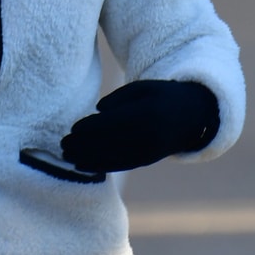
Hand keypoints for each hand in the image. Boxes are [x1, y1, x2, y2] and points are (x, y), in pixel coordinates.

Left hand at [61, 79, 219, 172]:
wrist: (191, 117)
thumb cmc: (161, 96)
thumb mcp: (143, 88)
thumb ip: (120, 97)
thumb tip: (98, 110)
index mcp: (147, 113)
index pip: (113, 124)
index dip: (90, 128)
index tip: (72, 128)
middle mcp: (148, 136)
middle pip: (110, 142)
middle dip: (84, 145)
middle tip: (63, 144)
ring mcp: (148, 151)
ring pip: (113, 157)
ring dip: (87, 158)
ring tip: (66, 156)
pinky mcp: (146, 161)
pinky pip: (119, 165)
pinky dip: (99, 166)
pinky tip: (82, 166)